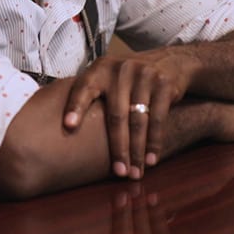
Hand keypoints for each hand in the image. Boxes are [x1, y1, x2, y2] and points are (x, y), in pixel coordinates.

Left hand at [62, 53, 196, 179]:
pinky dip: (154, 142)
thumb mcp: (109, 77)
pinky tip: (151, 159)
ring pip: (138, 120)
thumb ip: (92, 95)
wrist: (171, 60)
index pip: (84, 89)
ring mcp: (143, 75)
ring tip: (135, 173)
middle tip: (118, 173)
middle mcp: (120, 70)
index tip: (69, 126)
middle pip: (116, 115)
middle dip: (118, 147)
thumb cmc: (130, 78)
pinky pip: (157, 118)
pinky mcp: (163, 84)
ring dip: (137, 151)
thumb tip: (62, 129)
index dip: (75, 107)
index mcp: (100, 70)